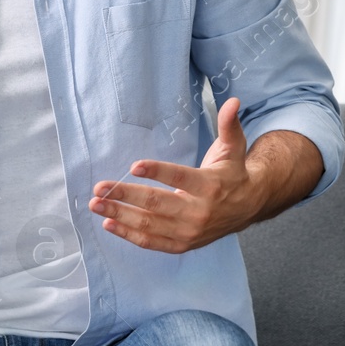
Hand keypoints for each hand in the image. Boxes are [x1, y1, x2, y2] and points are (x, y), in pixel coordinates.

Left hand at [89, 97, 264, 253]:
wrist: (248, 208)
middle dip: (125, 196)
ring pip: (150, 225)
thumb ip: (229, 124)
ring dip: (120, 214)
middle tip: (100, 188)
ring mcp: (189, 231)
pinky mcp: (182, 244)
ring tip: (96, 204)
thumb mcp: (234, 148)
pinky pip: (152, 242)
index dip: (157, 172)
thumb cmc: (232, 174)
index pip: (180, 178)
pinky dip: (129, 235)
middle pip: (157, 203)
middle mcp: (199, 212)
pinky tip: (109, 223)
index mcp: (210, 186)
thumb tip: (232, 101)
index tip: (133, 166)